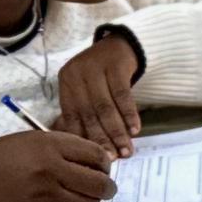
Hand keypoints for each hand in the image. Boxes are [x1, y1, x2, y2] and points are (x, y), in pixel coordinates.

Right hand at [0, 130, 116, 201]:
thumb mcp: (32, 139)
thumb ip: (63, 147)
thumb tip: (94, 159)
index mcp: (51, 144)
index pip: (96, 154)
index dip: (106, 163)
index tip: (104, 167)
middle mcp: (52, 168)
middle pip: (99, 182)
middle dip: (108, 186)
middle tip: (107, 188)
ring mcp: (46, 194)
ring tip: (90, 198)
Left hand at [56, 36, 143, 158]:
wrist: (121, 43)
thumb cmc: (102, 73)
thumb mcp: (87, 89)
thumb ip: (85, 113)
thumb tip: (88, 150)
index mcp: (66, 82)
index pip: (73, 116)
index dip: (85, 139)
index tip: (97, 158)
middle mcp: (77, 74)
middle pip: (89, 113)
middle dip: (103, 139)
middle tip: (115, 158)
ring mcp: (95, 67)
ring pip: (106, 107)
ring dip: (117, 131)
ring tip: (127, 150)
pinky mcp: (115, 64)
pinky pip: (122, 95)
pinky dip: (129, 114)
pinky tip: (135, 129)